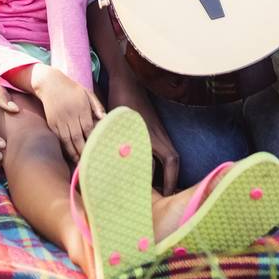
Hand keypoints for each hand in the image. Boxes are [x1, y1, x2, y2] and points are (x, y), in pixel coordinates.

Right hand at [33, 67, 105, 160]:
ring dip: (73, 153)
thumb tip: (105, 118)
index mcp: (81, 107)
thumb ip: (96, 106)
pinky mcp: (52, 123)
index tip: (97, 148)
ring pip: (67, 140)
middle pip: (77, 137)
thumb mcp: (87, 93)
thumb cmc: (72, 89)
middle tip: (90, 161)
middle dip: (83, 150)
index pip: (88, 128)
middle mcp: (70, 115)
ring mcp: (59, 120)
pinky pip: (59, 138)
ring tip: (79, 162)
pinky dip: (64, 147)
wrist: (50, 83)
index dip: (92, 140)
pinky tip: (70, 153)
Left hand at [107, 71, 180, 193]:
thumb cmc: (122, 101)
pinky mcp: (152, 128)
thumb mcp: (118, 124)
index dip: (170, 180)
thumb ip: (116, 144)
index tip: (166, 197)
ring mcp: (157, 131)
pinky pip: (157, 149)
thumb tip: (107, 166)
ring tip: (150, 190)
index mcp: (154, 136)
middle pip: (171, 162)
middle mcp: (159, 135)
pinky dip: (153, 161)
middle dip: (168, 180)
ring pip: (164, 156)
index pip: (171, 162)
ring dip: (160, 171)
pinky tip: (139, 168)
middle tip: (159, 200)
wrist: (126, 79)